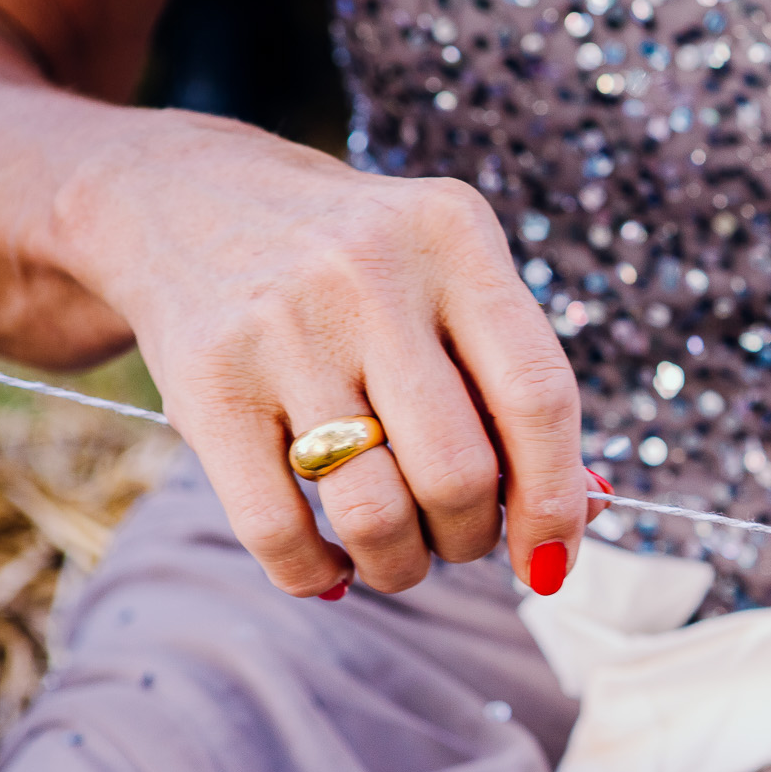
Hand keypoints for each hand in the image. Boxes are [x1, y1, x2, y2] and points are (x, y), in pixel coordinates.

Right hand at [52, 112, 598, 596]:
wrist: (185, 198)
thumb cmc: (364, 273)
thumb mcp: (452, 283)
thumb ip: (518, 386)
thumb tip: (585, 512)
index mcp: (455, 240)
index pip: (537, 396)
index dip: (556, 499)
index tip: (553, 561)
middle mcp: (370, 274)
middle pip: (458, 471)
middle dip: (473, 536)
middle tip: (461, 535)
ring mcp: (283, 327)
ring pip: (374, 510)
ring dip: (403, 563)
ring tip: (401, 552)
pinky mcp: (207, 383)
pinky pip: (276, 528)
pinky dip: (317, 573)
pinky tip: (333, 564)